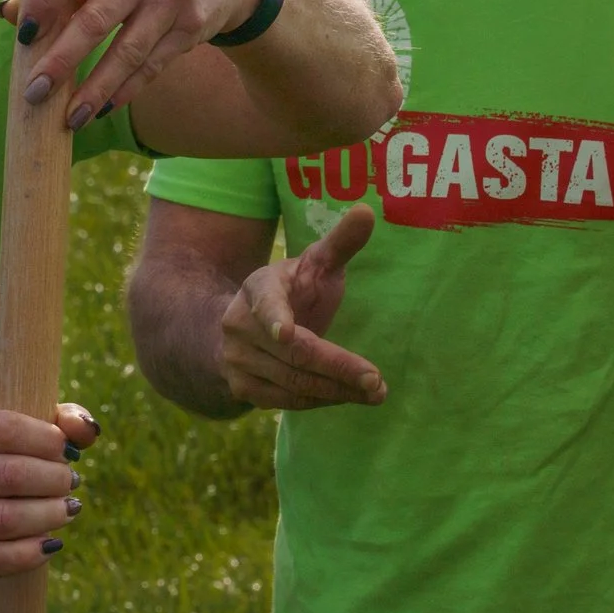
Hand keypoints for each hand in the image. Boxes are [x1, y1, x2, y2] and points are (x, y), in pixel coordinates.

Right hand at [0, 402, 98, 580]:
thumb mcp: (16, 442)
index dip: (45, 438)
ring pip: (7, 519)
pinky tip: (50, 543)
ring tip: (67, 510)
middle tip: (71, 483)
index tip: (67, 451)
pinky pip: (0, 558)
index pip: (3, 428)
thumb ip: (59, 423)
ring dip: (50, 515)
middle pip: (11, 474)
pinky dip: (33, 552)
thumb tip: (86, 429)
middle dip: (54, 479)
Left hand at [5, 0, 261, 129]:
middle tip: (34, 93)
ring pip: (126, 52)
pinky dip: (124, 91)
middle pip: (96, 20)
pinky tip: (102, 108)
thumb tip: (7, 12)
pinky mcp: (192, 26)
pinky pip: (152, 66)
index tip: (23, 35)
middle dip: (61, 61)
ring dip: (94, 90)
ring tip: (69, 118)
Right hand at [218, 206, 385, 410]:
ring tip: (375, 392)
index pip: (265, 303)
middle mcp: (240, 325)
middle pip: (293, 353)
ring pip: (292, 383)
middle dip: (337, 367)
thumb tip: (367, 210)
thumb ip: (340, 242)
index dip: (274, 318)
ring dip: (336, 391)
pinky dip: (321, 401)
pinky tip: (349, 396)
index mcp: (257, 287)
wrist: (240, 328)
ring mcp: (238, 360)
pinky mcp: (243, 390)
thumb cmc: (291, 290)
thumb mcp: (313, 263)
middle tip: (376, 381)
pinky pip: (287, 402)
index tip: (285, 334)